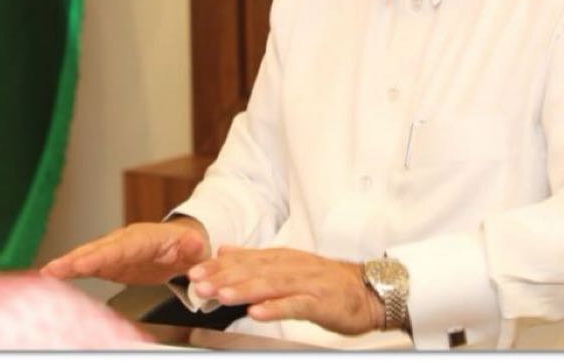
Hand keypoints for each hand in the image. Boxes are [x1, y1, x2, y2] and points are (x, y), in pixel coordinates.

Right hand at [39, 217, 210, 284]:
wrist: (183, 247)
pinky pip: (89, 266)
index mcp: (144, 238)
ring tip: (47, 273)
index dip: (101, 256)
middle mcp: (124, 241)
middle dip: (75, 260)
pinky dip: (71, 270)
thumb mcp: (195, 247)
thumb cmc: (188, 246)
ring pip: (88, 257)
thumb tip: (194, 242)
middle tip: (53, 269)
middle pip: (97, 250)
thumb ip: (192, 246)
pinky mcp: (110, 263)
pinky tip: (54, 276)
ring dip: (68, 265)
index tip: (83, 265)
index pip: (120, 248)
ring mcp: (115, 251)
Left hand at [187, 246, 384, 335]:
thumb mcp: (289, 264)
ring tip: (221, 294)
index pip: (245, 260)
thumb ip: (257, 258)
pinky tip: (257, 312)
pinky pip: (296, 305)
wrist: (369, 290)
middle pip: (254, 270)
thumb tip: (225, 250)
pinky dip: (276, 307)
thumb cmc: (327, 282)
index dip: (218, 266)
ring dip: (244, 289)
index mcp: (282, 258)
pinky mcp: (321, 301)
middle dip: (224, 277)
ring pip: (271, 285)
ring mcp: (307, 283)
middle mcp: (292, 267)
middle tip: (198, 283)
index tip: (193, 271)